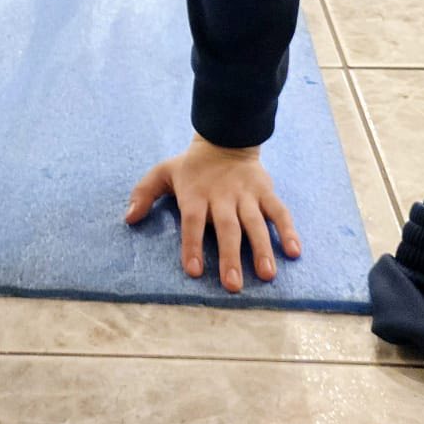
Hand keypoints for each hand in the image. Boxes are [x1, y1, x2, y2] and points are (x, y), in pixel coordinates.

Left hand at [126, 134, 300, 293]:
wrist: (226, 138)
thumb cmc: (192, 167)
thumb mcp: (163, 172)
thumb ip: (144, 193)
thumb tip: (128, 218)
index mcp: (196, 195)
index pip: (193, 222)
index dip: (192, 245)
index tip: (194, 271)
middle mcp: (223, 197)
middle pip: (227, 228)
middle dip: (230, 257)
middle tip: (233, 285)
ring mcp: (247, 195)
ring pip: (255, 224)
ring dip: (262, 249)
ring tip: (267, 275)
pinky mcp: (266, 192)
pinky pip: (279, 212)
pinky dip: (288, 230)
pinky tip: (295, 251)